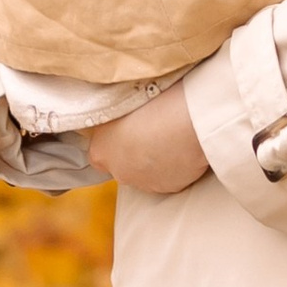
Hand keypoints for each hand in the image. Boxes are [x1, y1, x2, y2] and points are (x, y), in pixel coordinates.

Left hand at [89, 85, 209, 195]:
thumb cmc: (153, 101)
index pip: (100, 151)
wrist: (186, 119)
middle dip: (136, 150)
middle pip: (124, 164)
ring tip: (172, 135)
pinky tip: (184, 146)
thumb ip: (116, 113)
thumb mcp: (123, 99)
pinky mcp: (170, 188)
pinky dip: (176, 165)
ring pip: (149, 172)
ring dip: (157, 159)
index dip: (114, 138)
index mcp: (100, 150)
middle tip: (153, 128)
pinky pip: (171, 176)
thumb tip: (121, 109)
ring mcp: (146, 183)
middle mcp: (119, 172)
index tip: (127, 125)